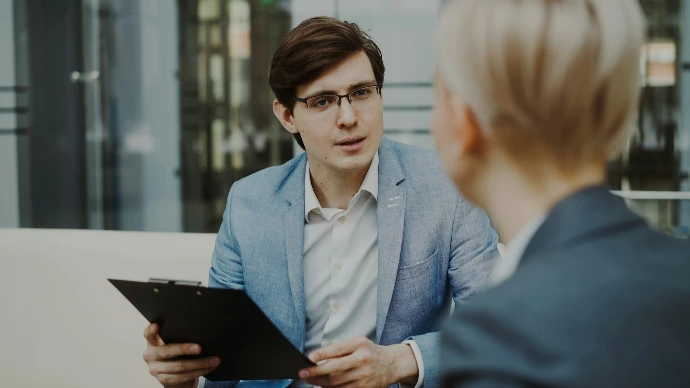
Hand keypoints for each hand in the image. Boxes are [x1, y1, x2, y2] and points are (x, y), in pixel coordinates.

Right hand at [142, 323, 220, 387]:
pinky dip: (199, 371)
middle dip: (185, 349)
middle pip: (167, 351)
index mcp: (152, 342)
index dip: (151, 330)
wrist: (174, 375)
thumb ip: (177, 336)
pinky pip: (184, 376)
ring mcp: (155, 369)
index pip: (148, 334)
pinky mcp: (164, 380)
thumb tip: (199, 329)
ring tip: (214, 360)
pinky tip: (209, 367)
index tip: (156, 325)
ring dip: (200, 363)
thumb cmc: (176, 353)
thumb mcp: (173, 343)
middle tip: (200, 347)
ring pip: (179, 366)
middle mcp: (150, 355)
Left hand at [298, 336, 418, 387]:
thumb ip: (339, 348)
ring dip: (319, 382)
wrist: (391, 364)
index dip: (322, 354)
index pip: (337, 349)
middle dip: (316, 373)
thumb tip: (317, 358)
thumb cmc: (369, 351)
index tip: (309, 358)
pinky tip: (322, 385)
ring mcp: (364, 377)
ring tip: (309, 379)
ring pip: (336, 383)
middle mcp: (362, 360)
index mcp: (359, 345)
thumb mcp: (357, 342)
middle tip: (303, 373)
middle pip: (335, 369)